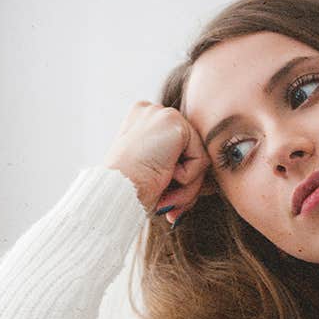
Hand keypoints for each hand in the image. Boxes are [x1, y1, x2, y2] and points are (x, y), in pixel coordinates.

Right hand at [104, 101, 208, 223]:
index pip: (177, 149)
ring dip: (186, 187)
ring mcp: (162, 114)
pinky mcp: (174, 123)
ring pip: (198, 158)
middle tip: (167, 206)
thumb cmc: (127, 193)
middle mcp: (151, 112)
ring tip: (164, 198)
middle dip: (185, 186)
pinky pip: (200, 159)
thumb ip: (170, 165)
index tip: (160, 199)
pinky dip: (187, 178)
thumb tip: (203, 182)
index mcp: (140, 122)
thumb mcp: (147, 172)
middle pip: (189, 152)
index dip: (175, 178)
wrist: (115, 194)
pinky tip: (164, 175)